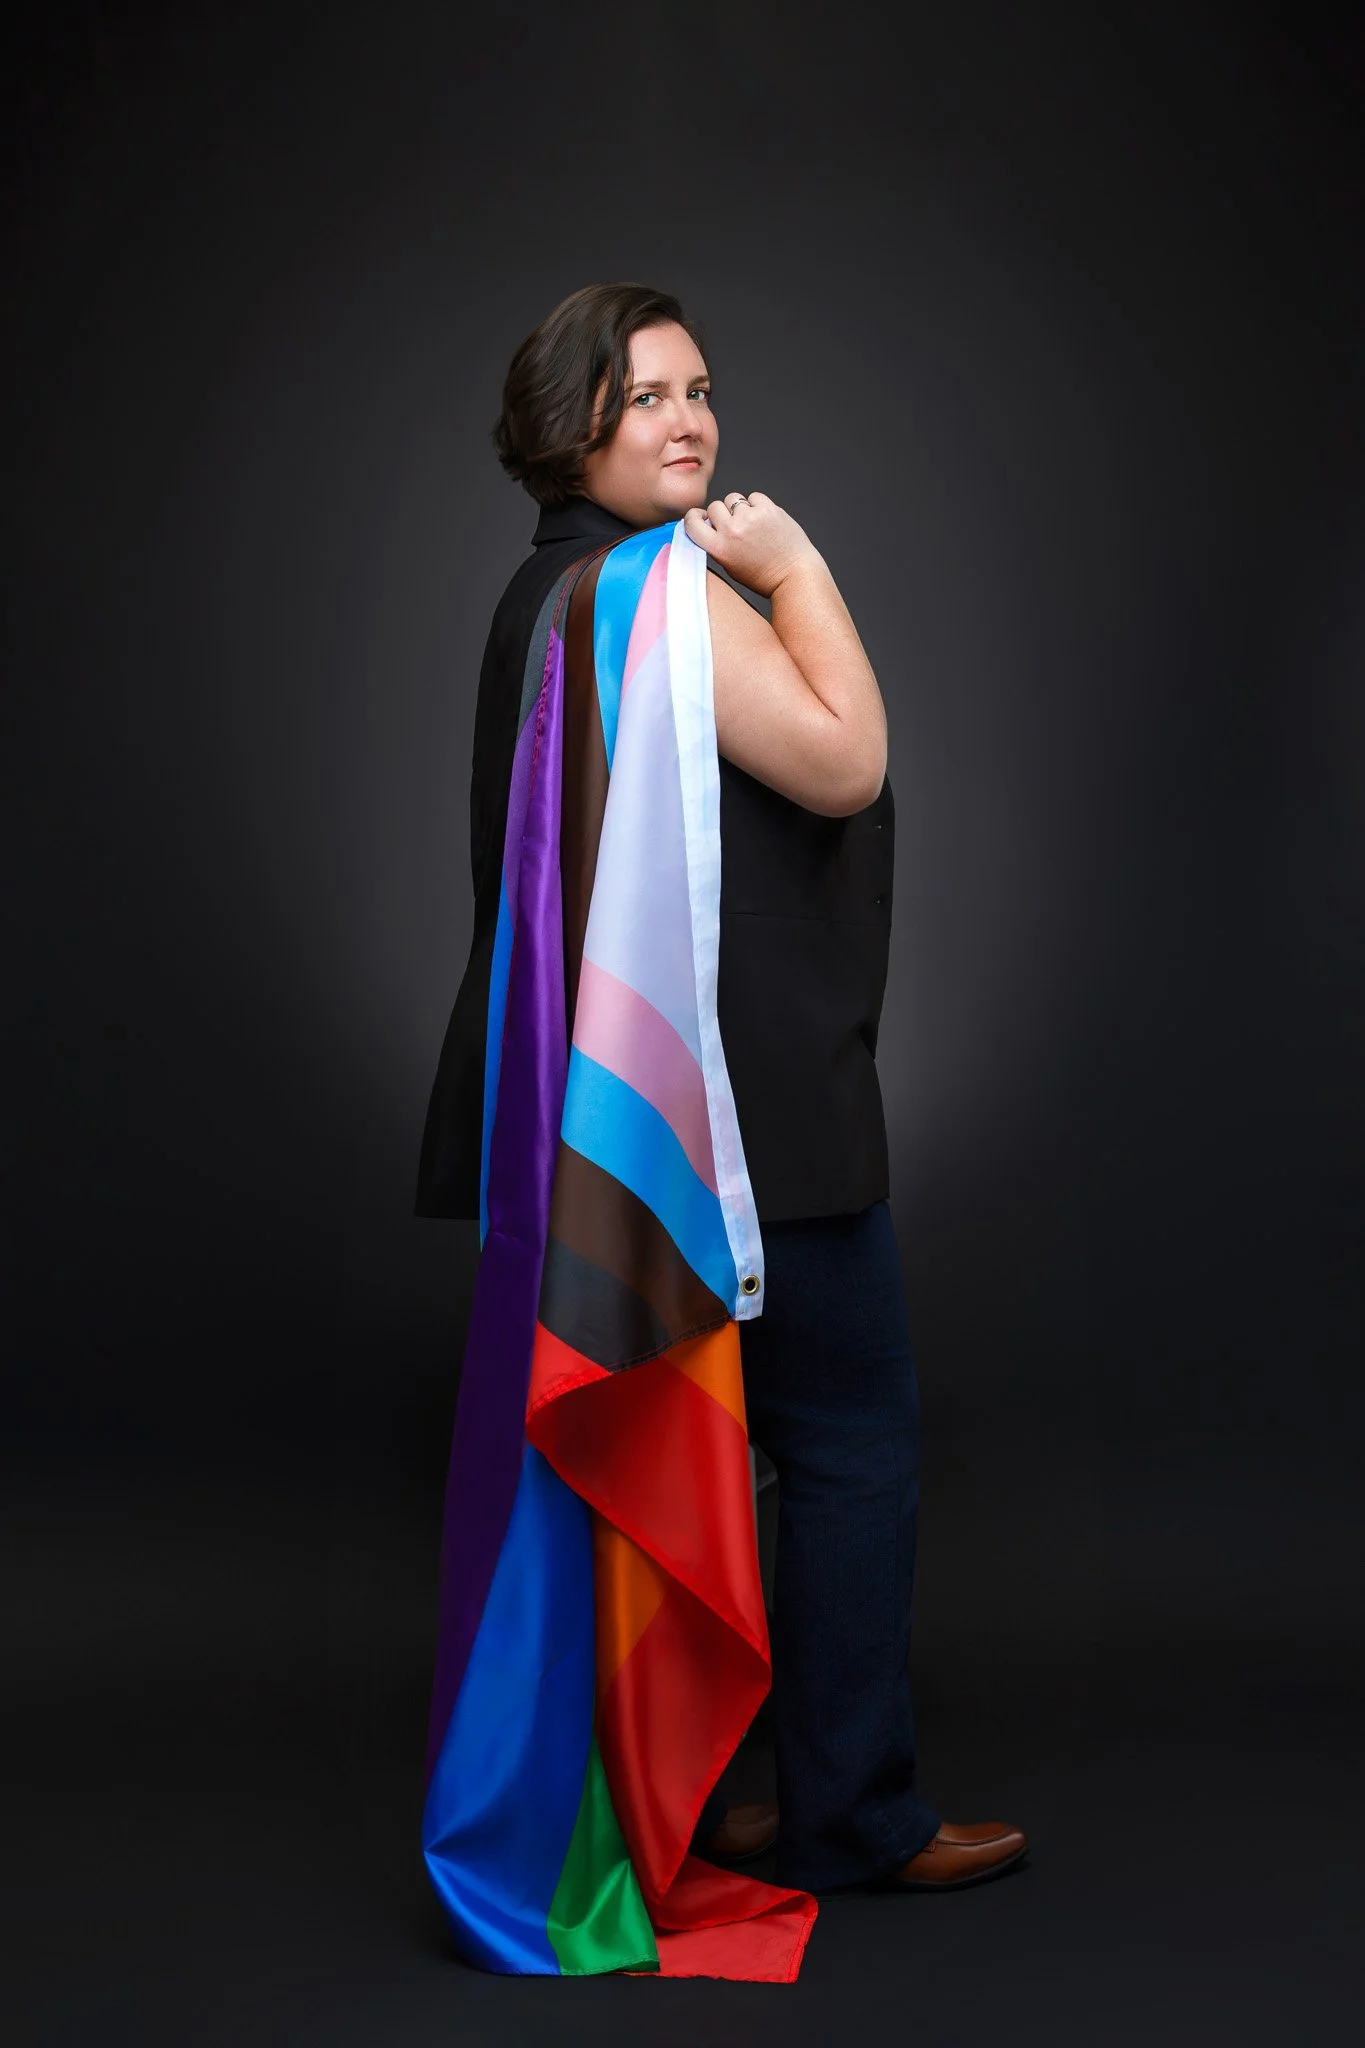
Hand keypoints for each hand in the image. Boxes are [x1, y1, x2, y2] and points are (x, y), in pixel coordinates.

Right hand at [681, 491, 821, 598]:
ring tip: (753, 524)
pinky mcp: (767, 508)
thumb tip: (709, 523)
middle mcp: (731, 531)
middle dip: (723, 514)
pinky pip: (754, 497)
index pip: (692, 522)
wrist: (794, 574)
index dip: (695, 516)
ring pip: (734, 498)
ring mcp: (750, 517)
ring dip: (740, 508)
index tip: (701, 517)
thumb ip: (716, 544)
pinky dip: (758, 505)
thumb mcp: (730, 567)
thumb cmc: (763, 576)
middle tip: (737, 527)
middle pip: (714, 506)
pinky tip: (766, 521)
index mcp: (718, 548)